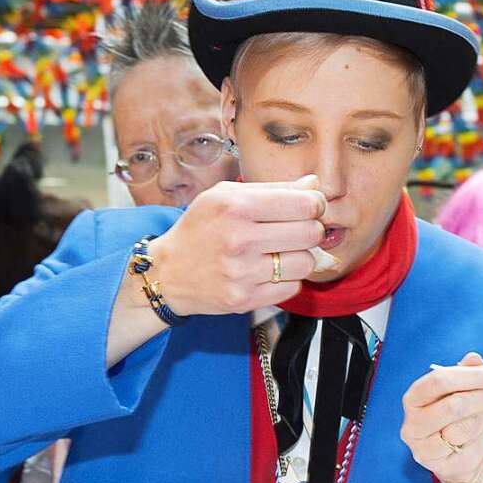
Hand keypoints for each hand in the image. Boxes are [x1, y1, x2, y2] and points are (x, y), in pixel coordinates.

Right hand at [148, 175, 325, 315]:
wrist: (167, 272)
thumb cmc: (201, 228)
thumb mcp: (226, 196)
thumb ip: (274, 188)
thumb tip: (314, 183)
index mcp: (236, 206)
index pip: (305, 204)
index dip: (316, 204)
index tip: (310, 207)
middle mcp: (239, 239)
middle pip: (311, 233)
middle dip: (311, 229)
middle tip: (298, 230)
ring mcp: (241, 273)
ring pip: (306, 263)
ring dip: (300, 257)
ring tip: (281, 252)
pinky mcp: (244, 299)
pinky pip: (293, 288)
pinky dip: (288, 279)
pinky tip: (269, 271)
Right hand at [401, 353, 482, 482]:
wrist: (461, 464)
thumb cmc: (457, 421)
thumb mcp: (458, 392)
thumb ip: (465, 373)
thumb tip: (475, 359)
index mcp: (414, 400)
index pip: (439, 382)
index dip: (474, 376)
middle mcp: (414, 427)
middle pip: (455, 405)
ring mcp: (428, 451)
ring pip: (469, 426)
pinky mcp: (448, 468)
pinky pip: (479, 445)